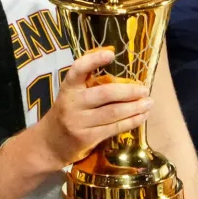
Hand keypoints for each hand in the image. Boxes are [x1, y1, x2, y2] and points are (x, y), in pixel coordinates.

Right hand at [33, 47, 151, 167]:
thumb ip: (89, 85)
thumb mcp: (71, 95)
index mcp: (68, 88)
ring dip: (135, 107)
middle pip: (105, 94)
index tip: (111, 54)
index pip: (78, 70)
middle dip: (129, 91)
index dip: (93, 60)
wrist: (48, 144)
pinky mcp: (87, 138)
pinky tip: (142, 116)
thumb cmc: (67, 114)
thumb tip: (125, 77)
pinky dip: (131, 121)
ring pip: (113, 112)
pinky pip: (114, 128)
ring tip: (149, 103)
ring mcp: (79, 122)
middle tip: (145, 89)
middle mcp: (72, 103)